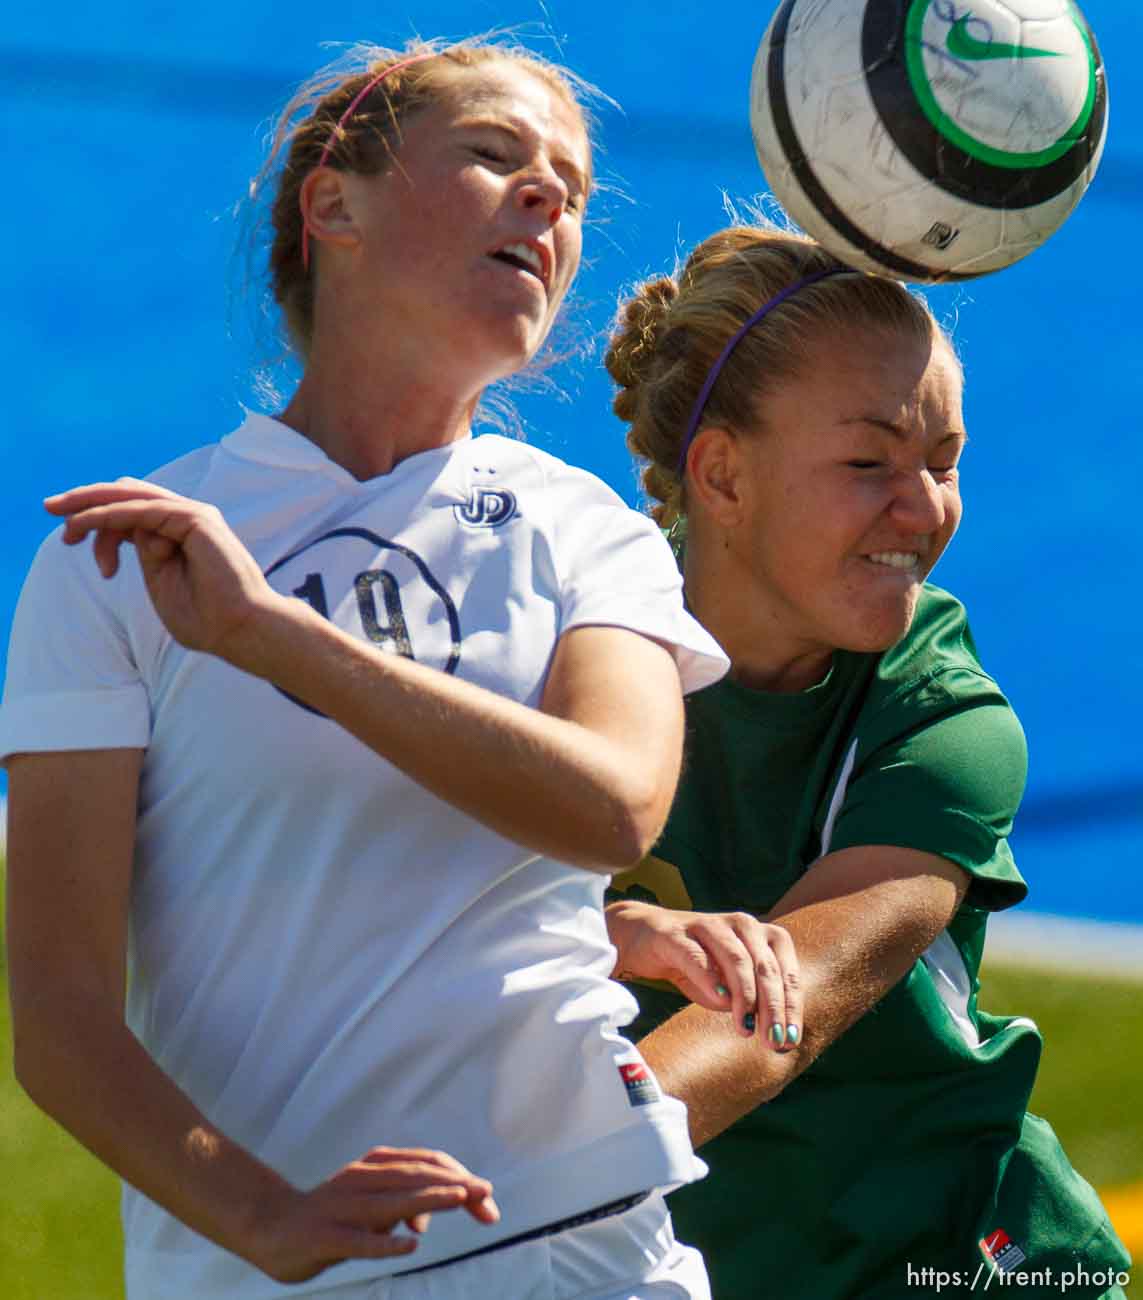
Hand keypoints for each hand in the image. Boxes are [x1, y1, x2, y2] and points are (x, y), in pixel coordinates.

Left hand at [45, 479, 281, 670]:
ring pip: (131, 496)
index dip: (97, 520)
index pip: (131, 511)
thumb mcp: (161, 581)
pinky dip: (110, 515)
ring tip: (64, 524)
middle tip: (51, 509)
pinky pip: (142, 510)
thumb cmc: (208, 618)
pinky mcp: (196, 519)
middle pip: (128, 494)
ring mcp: (193, 515)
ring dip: (91, 505)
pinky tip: (86, 526)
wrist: (241, 629)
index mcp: (180, 533)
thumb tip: (127, 537)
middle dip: (86, 499)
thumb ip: (147, 556)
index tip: (72, 543)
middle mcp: (188, 517)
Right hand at [244, 1146, 499, 1283]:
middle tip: (489, 1195)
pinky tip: (411, 1244)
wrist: (270, 1225)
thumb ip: (398, 1206)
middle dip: (456, 1184)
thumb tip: (426, 1218)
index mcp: (375, 1167)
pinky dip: (386, 1242)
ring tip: (462, 1198)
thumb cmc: (330, 1215)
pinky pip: (359, 1241)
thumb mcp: (369, 1207)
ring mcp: (342, 1207)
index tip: (488, 1198)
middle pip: (416, 1177)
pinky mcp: (325, 1236)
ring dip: (429, 1198)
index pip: (426, 1165)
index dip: (459, 1177)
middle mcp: (361, 1180)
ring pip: (392, 1201)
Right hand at [606, 899, 801, 1047]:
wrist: (645, 939)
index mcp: (761, 935)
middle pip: (765, 966)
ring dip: (746, 996)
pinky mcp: (677, 933)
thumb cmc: (697, 966)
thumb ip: (753, 1007)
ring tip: (745, 1027)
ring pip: (737, 958)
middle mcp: (741, 924)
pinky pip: (697, 956)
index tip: (790, 1039)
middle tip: (773, 1040)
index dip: (791, 1006)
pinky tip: (719, 1000)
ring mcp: (709, 925)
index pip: (786, 971)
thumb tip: (779, 1039)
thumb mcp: (730, 988)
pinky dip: (711, 979)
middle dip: (773, 1007)